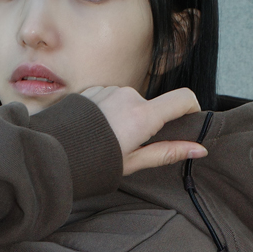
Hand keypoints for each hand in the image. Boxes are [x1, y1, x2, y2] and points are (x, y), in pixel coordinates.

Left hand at [80, 86, 207, 175]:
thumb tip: (199, 149)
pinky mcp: (94, 88)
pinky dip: (110, 111)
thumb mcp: (134, 162)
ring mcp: (110, 89)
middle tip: (128, 146)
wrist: (53, 153)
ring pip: (130, 102)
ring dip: (126, 117)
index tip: (189, 121)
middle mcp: (129, 95)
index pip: (184, 98)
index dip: (192, 109)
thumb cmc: (94, 163)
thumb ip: (168, 152)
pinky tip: (95, 129)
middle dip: (147, 123)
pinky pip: (111, 98)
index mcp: (142, 115)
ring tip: (106, 139)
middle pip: (152, 105)